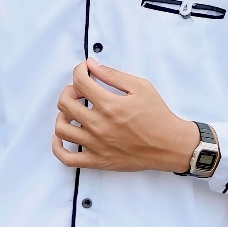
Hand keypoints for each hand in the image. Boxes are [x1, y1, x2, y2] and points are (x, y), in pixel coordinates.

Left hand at [51, 58, 198, 172]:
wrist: (169, 145)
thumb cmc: (157, 115)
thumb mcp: (140, 87)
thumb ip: (113, 75)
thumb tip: (92, 65)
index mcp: (109, 105)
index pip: (80, 81)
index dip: (79, 71)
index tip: (85, 70)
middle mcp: (99, 125)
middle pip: (65, 103)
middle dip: (69, 90)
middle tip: (80, 90)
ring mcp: (96, 145)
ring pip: (61, 129)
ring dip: (63, 115)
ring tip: (73, 111)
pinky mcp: (98, 161)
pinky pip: (67, 158)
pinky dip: (57, 146)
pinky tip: (62, 136)